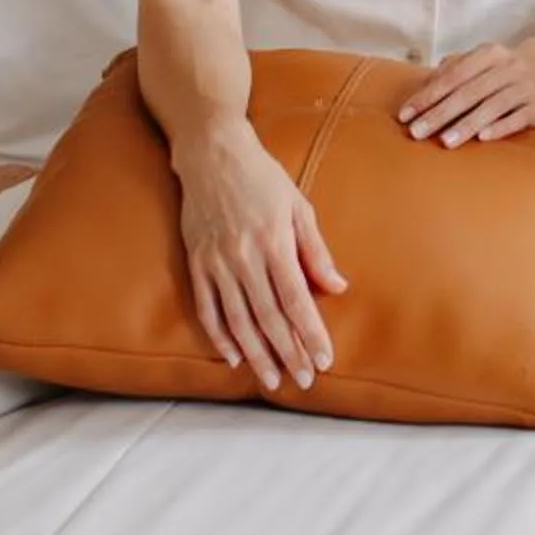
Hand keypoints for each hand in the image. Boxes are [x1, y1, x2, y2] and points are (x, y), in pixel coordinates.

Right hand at [173, 120, 347, 394]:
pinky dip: (219, 336)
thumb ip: (316, 250)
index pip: (297, 299)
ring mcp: (217, 261)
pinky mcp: (196, 262)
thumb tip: (338, 287)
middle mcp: (245, 257)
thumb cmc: (262, 177)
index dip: (311, 333)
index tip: (324, 360)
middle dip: (289, 353)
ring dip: (256, 354)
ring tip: (273, 379)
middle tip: (304, 381)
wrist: (212, 153)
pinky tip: (233, 357)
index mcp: (275, 242)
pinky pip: (207, 308)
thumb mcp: (299, 206)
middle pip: (269, 317)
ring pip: (238, 320)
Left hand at [401, 43, 534, 147]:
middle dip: (440, 113)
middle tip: (417, 133)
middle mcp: (508, 67)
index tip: (406, 115)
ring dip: (467, 124)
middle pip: (470, 92)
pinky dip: (500, 127)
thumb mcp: (479, 62)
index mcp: (489, 53)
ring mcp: (526, 87)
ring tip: (445, 141)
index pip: (453, 75)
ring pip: (493, 106)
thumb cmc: (501, 71)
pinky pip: (518, 118)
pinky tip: (482, 139)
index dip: (428, 95)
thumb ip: (451, 71)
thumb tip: (422, 89)